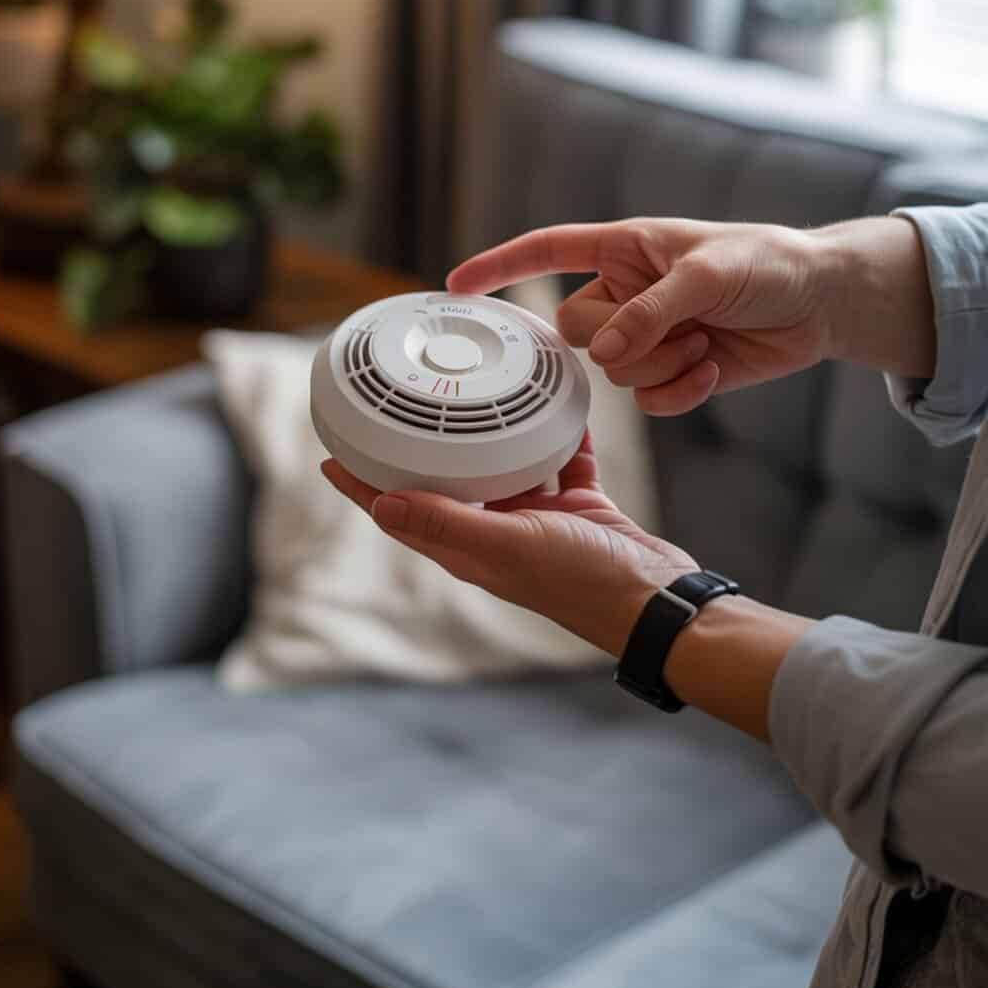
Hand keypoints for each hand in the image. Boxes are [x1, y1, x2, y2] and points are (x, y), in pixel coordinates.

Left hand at [321, 432, 697, 657]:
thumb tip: (379, 504)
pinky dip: (557, 431)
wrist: (657, 600)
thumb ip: (447, 522)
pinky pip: (560, 456)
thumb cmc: (583, 581)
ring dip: (492, 430)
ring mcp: (538, 518)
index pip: (401, 510)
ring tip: (479, 387)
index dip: (363, 485)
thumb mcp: (507, 546)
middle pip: (445, 482)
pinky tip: (556, 399)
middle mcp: (496, 530)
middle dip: (420, 447)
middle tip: (397, 403)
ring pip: (504, 463)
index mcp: (469, 545)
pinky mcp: (578, 504)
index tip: (331, 453)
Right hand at [447, 214, 936, 413]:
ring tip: (704, 342)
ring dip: (658, 366)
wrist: (820, 303)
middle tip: (670, 330)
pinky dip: (679, 392)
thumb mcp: (708, 275)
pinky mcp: (673, 372)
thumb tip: (604, 355)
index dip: (499, 267)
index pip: (546, 251)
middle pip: (575, 330)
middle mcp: (626, 292)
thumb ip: (650, 311)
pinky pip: (647, 401)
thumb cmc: (767, 263)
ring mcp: (647, 335)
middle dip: (618, 340)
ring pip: (611, 372)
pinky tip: (713, 366)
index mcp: (624, 249)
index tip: (455, 288)